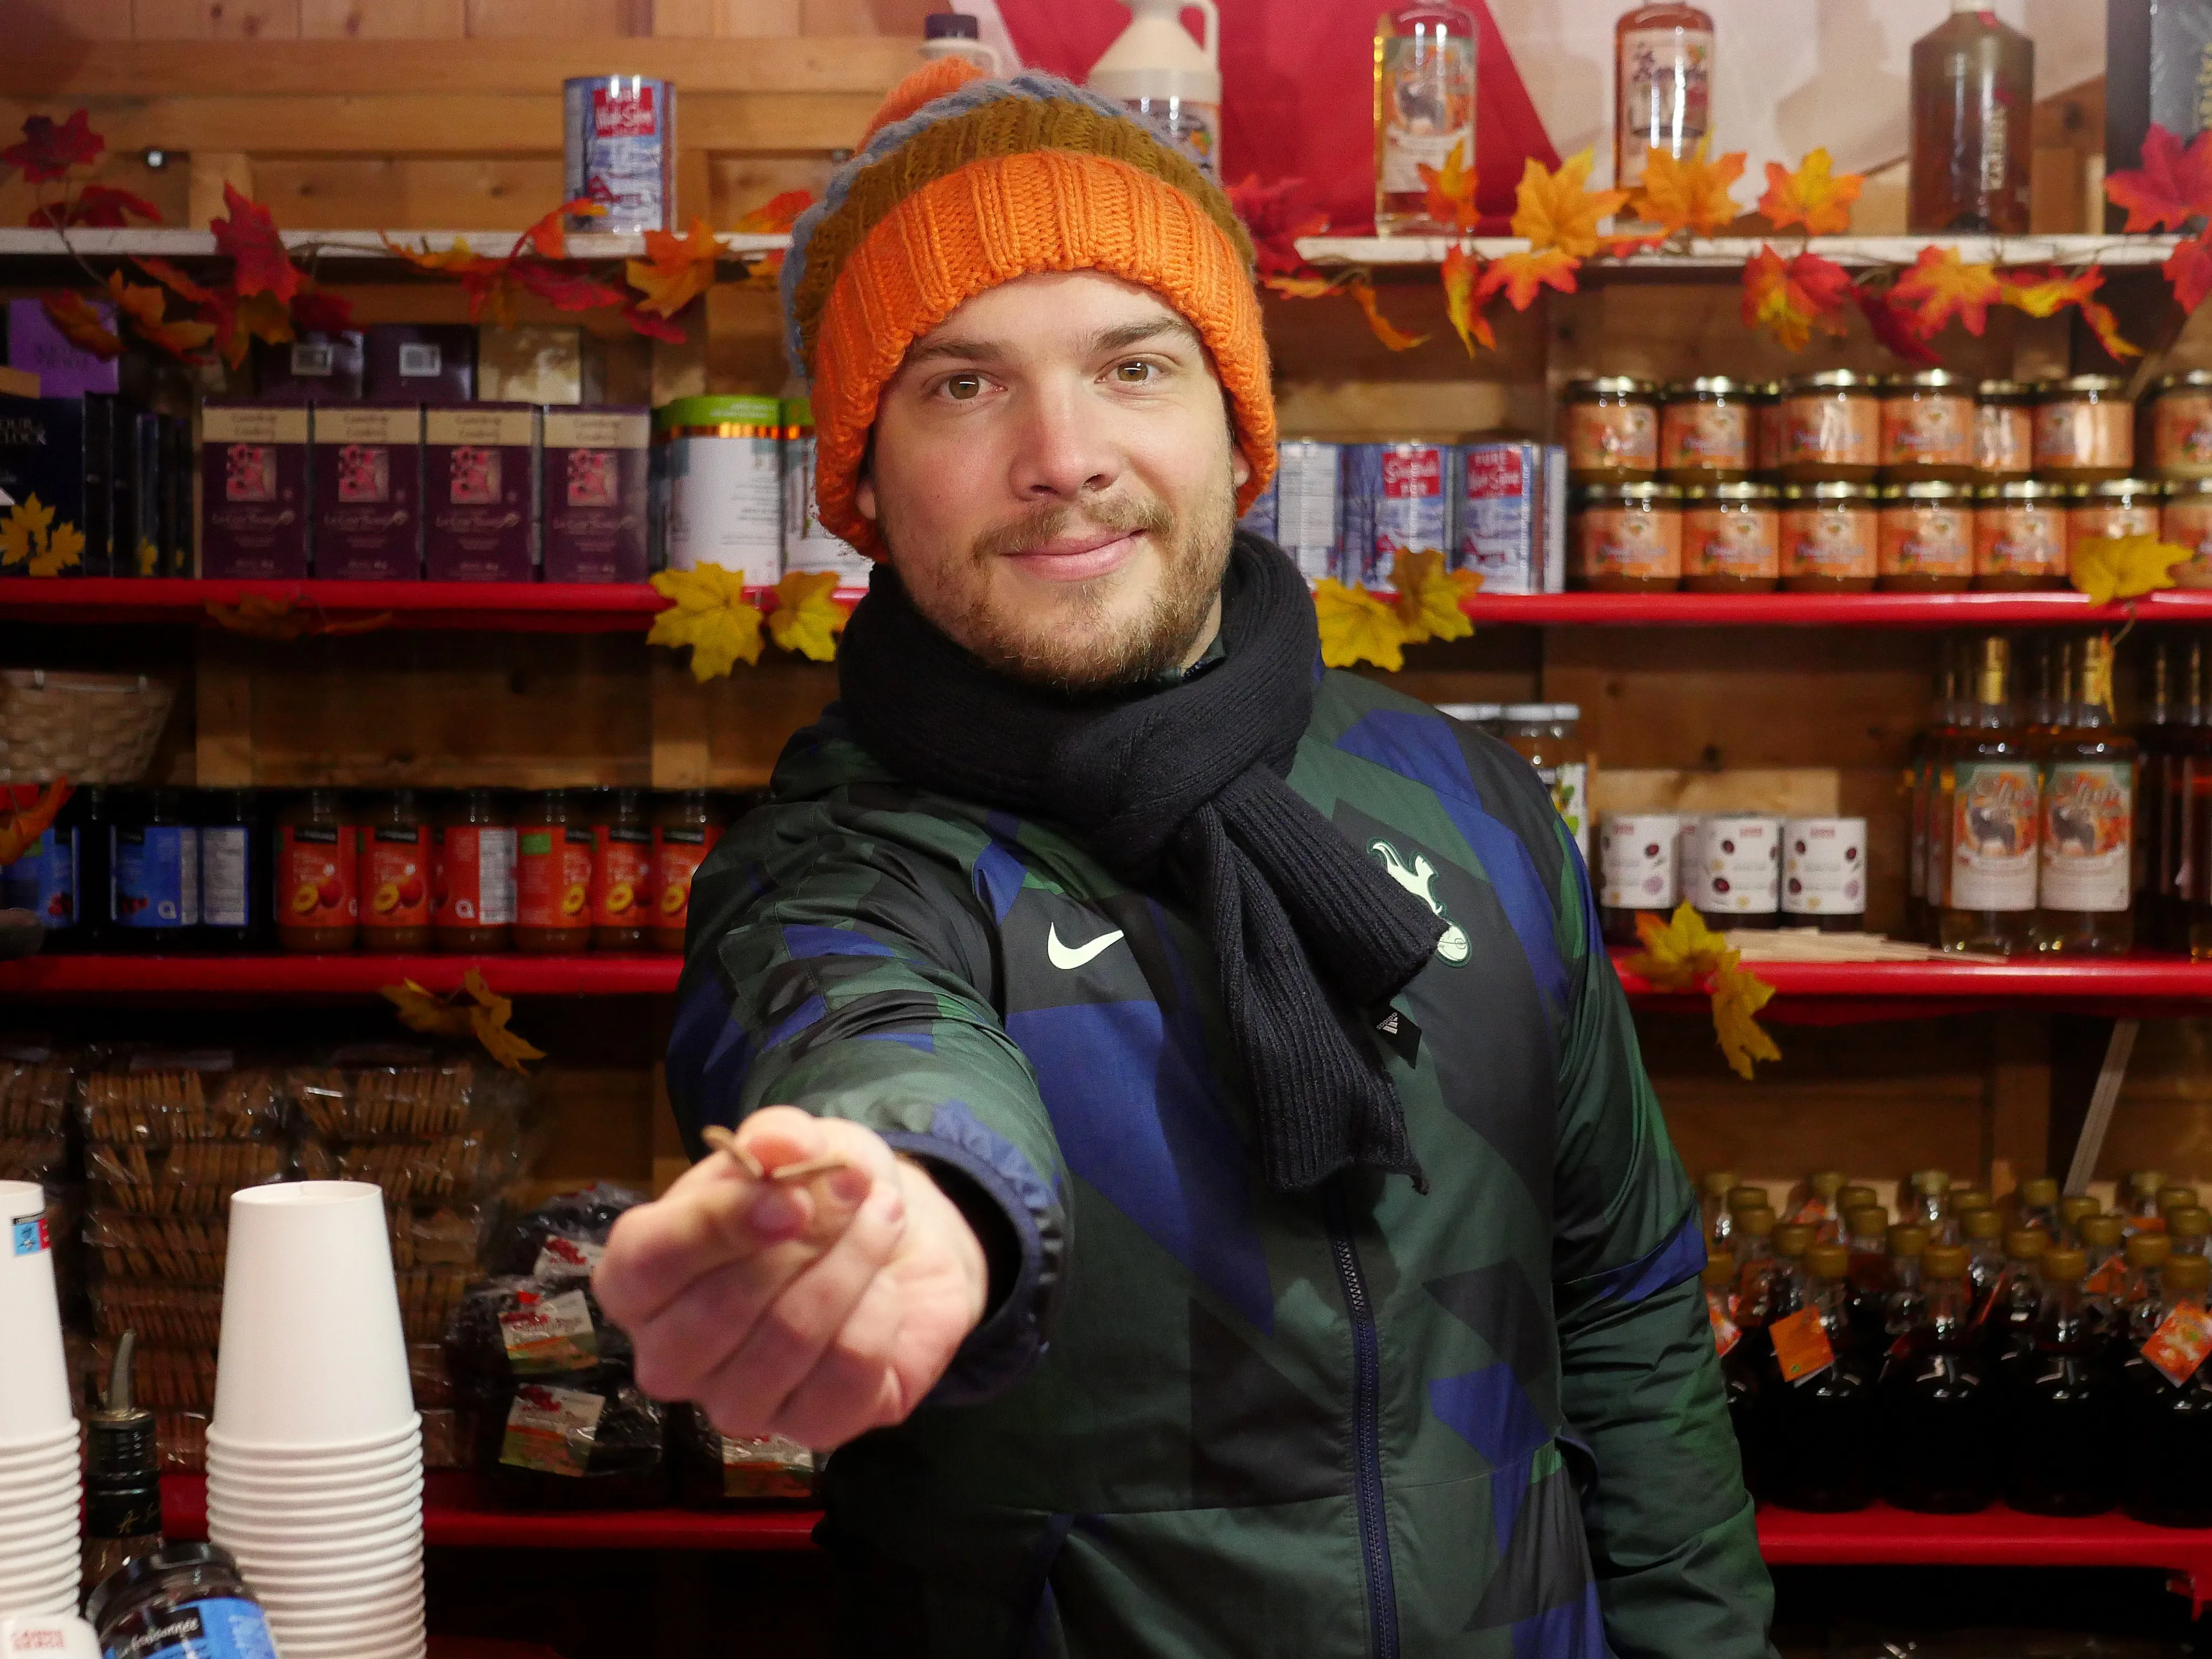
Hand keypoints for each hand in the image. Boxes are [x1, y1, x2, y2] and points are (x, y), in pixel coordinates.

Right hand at [594, 1107, 989, 1449]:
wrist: (892, 1238)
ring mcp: (737, 1405)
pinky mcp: (813, 1428)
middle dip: (805, 1240)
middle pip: (718, 1311)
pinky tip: (886, 1283)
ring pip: (790, 1339)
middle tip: (855, 1189)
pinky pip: (849, 1371)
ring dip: (853, 1263)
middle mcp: (670, 1357)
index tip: (790, 1195)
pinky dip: (880, 1311)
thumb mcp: (798, 1143)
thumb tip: (775, 1142)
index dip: (716, 1226)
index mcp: (637, 1279)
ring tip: (885, 1214)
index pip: (647, 1264)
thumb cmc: (815, 1194)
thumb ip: (778, 1135)